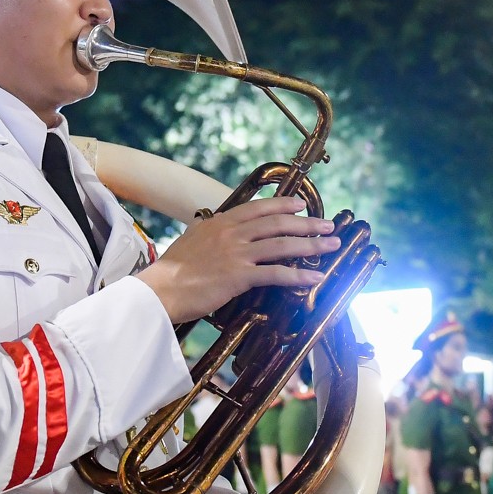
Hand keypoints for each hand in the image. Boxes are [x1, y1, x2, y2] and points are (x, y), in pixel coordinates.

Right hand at [138, 197, 339, 323]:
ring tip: (331, 245)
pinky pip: (276, 274)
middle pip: (277, 223)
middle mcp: (232, 233)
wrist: (161, 289)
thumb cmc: (172, 270)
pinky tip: (315, 277)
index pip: (258, 208)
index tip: (301, 204)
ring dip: (312, 244)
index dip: (283, 205)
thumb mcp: (189, 239)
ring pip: (282, 244)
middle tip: (328, 225)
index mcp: (221, 223)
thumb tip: (207, 224)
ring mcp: (237, 254)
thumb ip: (204, 230)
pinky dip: (299, 275)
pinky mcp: (240, 276)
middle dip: (307, 223)